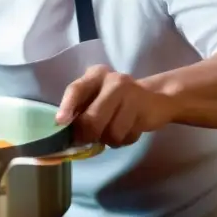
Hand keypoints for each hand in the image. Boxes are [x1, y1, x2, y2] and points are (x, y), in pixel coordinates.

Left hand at [56, 65, 170, 147]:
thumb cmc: (116, 101)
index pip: (77, 89)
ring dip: (109, 140)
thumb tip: (64, 130)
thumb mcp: (96, 97)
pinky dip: (124, 141)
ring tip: (113, 131)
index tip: (61, 123)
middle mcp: (113, 80)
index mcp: (95, 75)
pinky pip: (126, 136)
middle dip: (88, 135)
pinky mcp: (144, 109)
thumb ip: (81, 109)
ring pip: (111, 132)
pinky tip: (128, 130)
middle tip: (88, 139)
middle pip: (92, 118)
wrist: (156, 98)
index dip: (67, 107)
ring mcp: (131, 94)